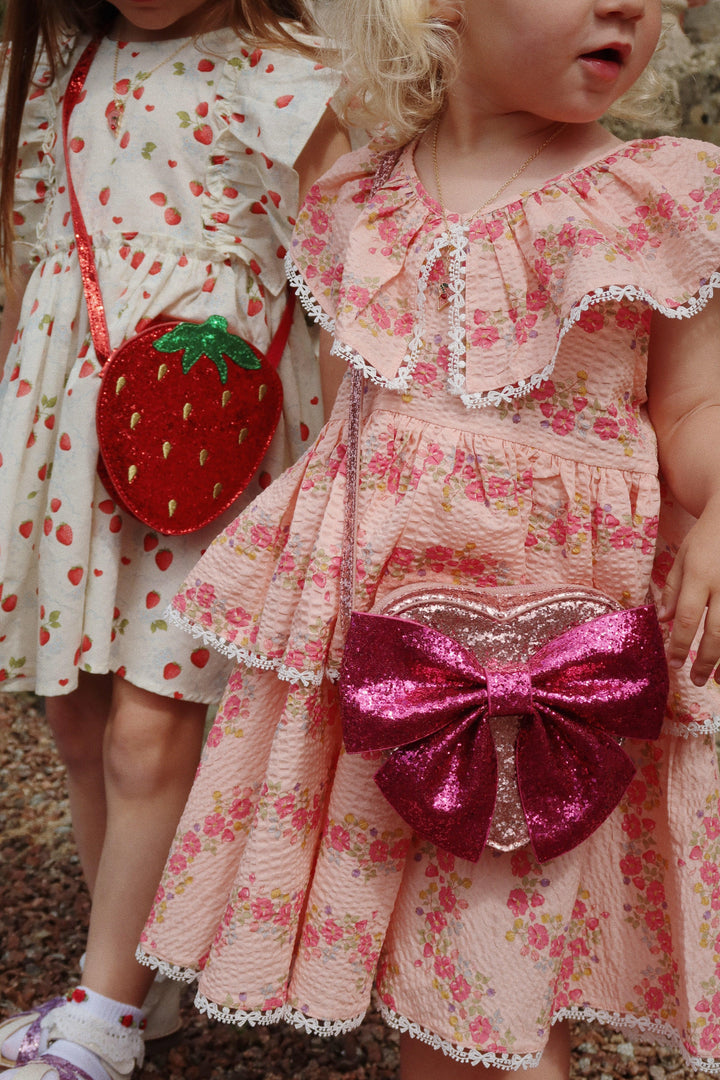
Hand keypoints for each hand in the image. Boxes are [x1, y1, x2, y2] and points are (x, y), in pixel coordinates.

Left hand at [659, 498, 719, 685]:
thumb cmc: (707, 537)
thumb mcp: (682, 557)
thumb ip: (672, 589)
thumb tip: (662, 620)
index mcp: (699, 576)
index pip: (687, 618)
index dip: (679, 644)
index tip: (672, 663)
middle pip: (716, 631)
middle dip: (705, 660)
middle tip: (696, 680)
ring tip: (718, 678)